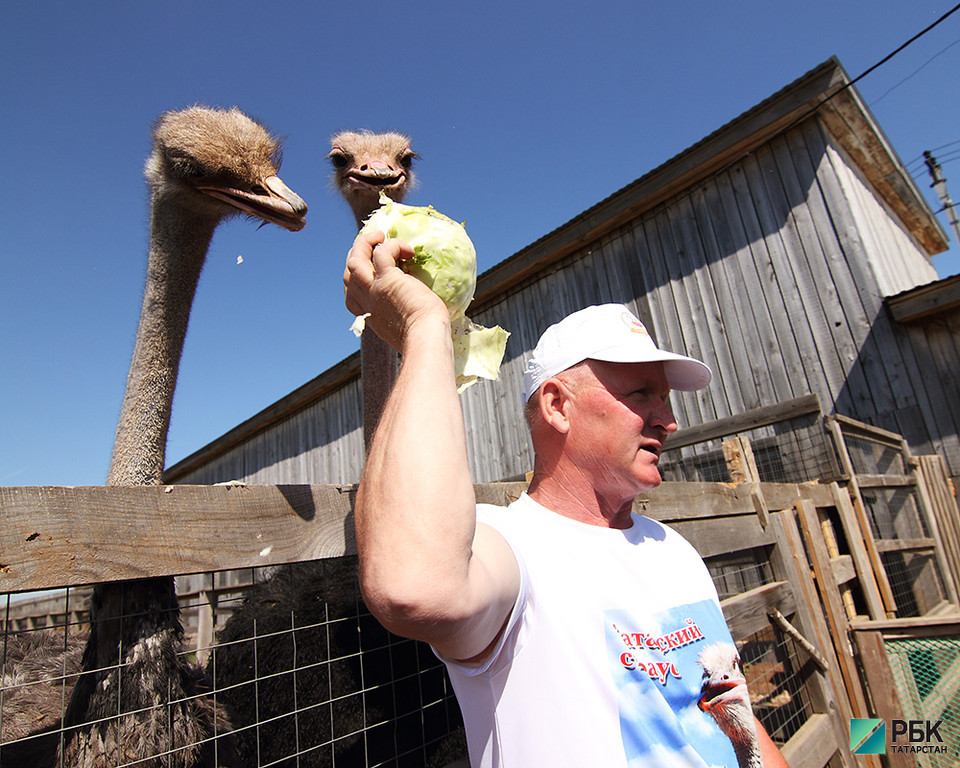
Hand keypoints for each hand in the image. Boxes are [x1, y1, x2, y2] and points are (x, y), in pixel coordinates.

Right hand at [343, 230, 448, 349]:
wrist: (425, 338)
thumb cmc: (425, 337)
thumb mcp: (406, 328)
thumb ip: (404, 317)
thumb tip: (420, 311)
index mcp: (371, 315)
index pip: (351, 297)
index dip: (356, 283)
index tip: (370, 275)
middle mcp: (367, 302)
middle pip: (348, 274)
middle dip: (356, 257)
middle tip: (371, 246)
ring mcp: (373, 290)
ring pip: (355, 259)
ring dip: (364, 244)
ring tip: (379, 235)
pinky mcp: (387, 280)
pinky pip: (382, 253)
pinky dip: (393, 245)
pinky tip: (408, 249)